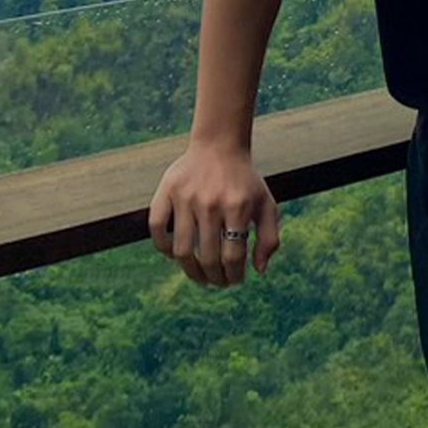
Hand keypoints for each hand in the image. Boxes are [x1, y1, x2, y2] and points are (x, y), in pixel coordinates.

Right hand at [147, 141, 282, 288]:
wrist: (220, 145)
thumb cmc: (245, 182)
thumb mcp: (266, 205)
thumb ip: (270, 238)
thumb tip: (259, 272)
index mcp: (238, 207)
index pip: (233, 257)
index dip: (234, 276)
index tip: (235, 281)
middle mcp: (211, 202)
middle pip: (207, 258)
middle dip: (214, 279)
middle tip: (218, 282)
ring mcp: (186, 197)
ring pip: (181, 250)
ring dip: (190, 272)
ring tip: (200, 276)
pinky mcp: (166, 191)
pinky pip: (157, 229)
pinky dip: (163, 247)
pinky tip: (175, 254)